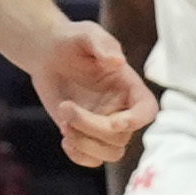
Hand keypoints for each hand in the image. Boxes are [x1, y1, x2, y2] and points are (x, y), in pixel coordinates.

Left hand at [26, 24, 156, 169]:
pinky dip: (79, 156)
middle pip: (121, 136)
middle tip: (66, 108)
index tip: (114, 123)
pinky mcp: (86, 135)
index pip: (147, 111)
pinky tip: (65, 139)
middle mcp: (121, 109)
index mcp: (129, 87)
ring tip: (64, 125)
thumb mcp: (87, 34)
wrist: (48, 54)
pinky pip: (92, 159)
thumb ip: (102, 45)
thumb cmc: (72, 41)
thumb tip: (118, 61)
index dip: (136, 121)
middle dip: (92, 127)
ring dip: (86, 144)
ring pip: (110, 153)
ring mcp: (104, 125)